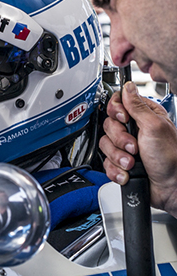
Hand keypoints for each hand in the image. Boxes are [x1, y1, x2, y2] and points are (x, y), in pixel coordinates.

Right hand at [99, 81, 176, 216]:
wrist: (170, 188)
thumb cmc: (171, 158)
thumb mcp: (154, 126)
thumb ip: (137, 106)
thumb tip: (128, 87)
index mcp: (144, 116)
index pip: (118, 103)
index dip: (115, 110)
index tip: (122, 118)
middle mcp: (133, 130)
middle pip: (108, 125)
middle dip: (119, 139)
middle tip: (134, 146)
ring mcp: (125, 147)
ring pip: (105, 145)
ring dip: (118, 157)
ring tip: (132, 163)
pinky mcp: (119, 162)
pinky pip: (105, 162)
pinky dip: (116, 169)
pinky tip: (128, 172)